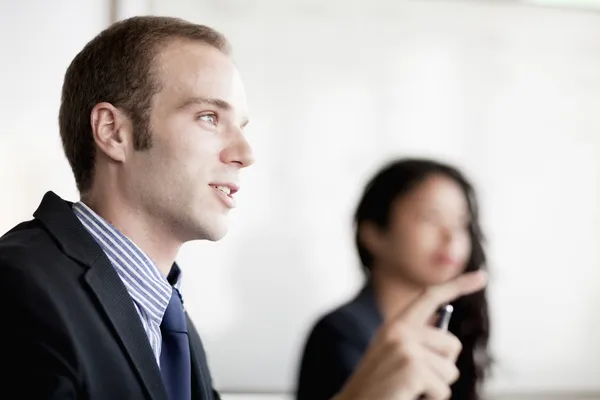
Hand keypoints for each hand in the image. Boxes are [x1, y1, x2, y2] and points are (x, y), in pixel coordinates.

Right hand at [336, 270, 486, 399]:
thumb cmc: (379, 387)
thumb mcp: (395, 357)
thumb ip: (418, 342)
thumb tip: (449, 341)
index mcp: (395, 325)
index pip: (430, 297)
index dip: (458, 285)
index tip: (482, 276)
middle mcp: (400, 331)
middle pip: (452, 344)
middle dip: (443, 367)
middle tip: (415, 379)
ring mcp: (405, 347)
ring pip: (450, 370)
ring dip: (436, 387)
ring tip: (410, 389)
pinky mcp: (412, 368)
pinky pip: (443, 390)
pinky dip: (431, 399)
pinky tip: (409, 396)